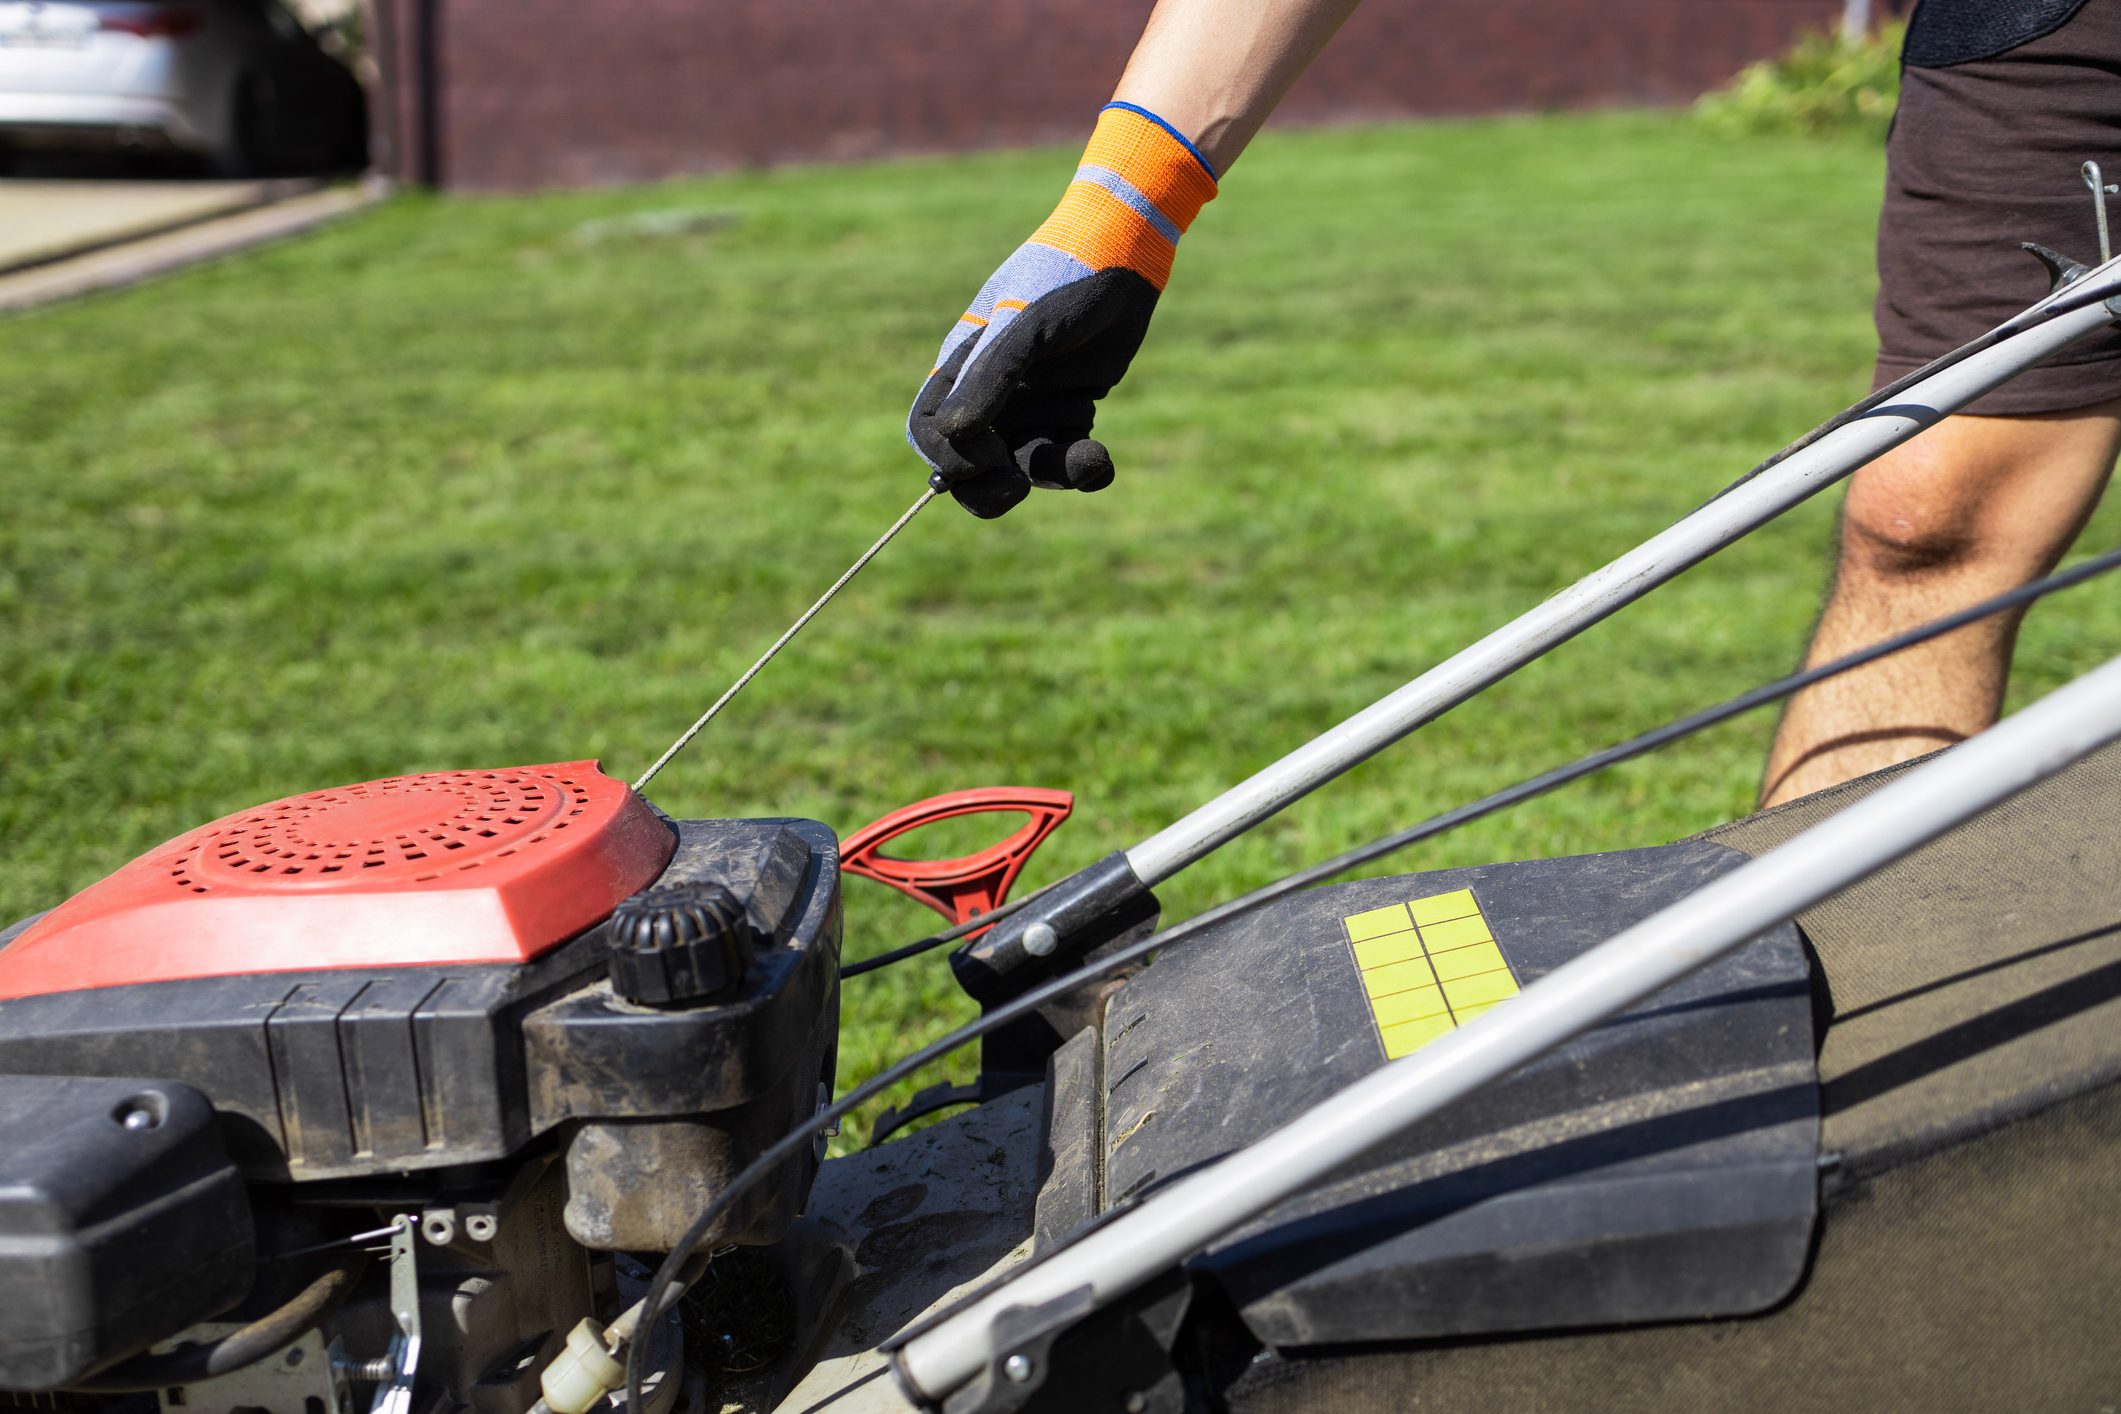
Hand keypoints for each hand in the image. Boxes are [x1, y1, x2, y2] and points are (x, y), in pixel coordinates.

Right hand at [908, 103, 1216, 517]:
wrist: (1125, 254)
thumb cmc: (1063, 278)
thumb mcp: (1026, 326)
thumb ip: (991, 378)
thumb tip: (953, 436)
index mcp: (961, 367)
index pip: (929, 432)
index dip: (947, 457)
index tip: (987, 455)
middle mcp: (989, 392)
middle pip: (968, 465)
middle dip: (989, 488)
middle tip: (1018, 488)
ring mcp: (1029, 404)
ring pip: (1024, 465)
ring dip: (1053, 470)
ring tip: (1090, 457)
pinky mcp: (1069, 408)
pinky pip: (1066, 455)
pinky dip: (1085, 466)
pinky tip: (1100, 459)